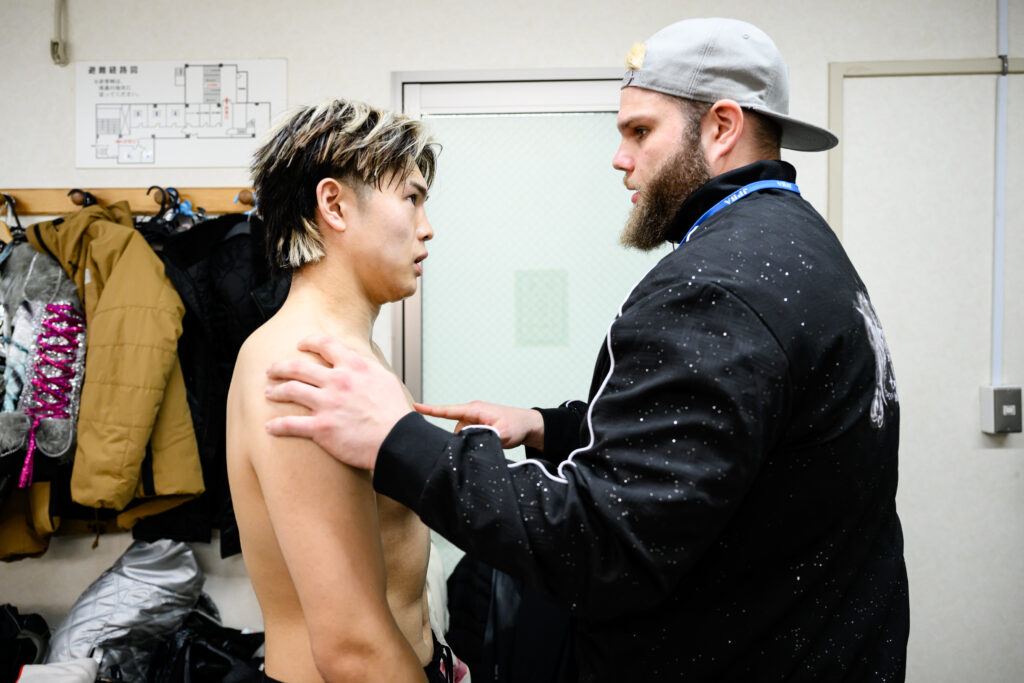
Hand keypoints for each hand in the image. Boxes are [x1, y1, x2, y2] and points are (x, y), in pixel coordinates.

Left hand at [264, 336, 412, 469]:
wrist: (397, 439)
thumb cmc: (394, 413)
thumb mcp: (385, 379)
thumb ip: (366, 368)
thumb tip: (357, 361)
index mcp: (354, 367)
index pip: (325, 344)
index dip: (309, 342)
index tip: (300, 344)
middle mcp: (338, 381)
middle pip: (299, 367)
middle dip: (280, 367)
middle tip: (271, 369)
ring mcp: (327, 404)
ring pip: (291, 391)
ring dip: (275, 391)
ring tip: (268, 393)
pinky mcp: (321, 427)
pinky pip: (291, 424)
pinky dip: (277, 425)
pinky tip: (269, 427)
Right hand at [414, 400, 543, 450]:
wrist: (529, 425)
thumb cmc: (517, 425)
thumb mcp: (502, 433)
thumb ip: (483, 436)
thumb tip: (466, 440)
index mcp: (474, 410)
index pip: (448, 410)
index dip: (430, 410)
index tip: (414, 406)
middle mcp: (472, 413)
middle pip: (454, 430)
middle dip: (459, 440)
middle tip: (476, 447)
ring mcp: (474, 420)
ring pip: (461, 435)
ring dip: (468, 443)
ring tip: (487, 445)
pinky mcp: (477, 427)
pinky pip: (467, 436)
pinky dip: (472, 443)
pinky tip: (483, 446)